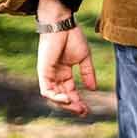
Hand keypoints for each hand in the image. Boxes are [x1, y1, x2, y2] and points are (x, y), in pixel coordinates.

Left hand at [35, 0, 97, 115]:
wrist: (62, 25)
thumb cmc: (72, 37)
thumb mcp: (84, 59)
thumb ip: (88, 73)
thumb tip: (93, 89)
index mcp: (64, 73)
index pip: (70, 91)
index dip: (78, 101)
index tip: (87, 110)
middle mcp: (55, 76)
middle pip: (62, 96)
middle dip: (72, 106)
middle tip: (83, 112)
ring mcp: (48, 74)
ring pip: (53, 96)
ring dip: (64, 104)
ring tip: (77, 108)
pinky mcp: (43, 71)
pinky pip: (46, 90)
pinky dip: (55, 97)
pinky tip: (67, 99)